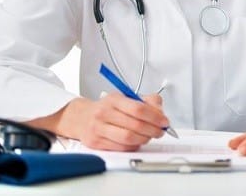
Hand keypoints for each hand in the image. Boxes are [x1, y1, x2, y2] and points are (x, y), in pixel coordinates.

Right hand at [28, 94, 169, 150]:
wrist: (81, 117)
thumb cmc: (107, 108)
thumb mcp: (125, 98)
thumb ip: (146, 101)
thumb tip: (160, 111)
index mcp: (114, 100)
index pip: (138, 109)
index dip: (155, 117)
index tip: (164, 121)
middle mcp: (104, 113)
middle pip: (135, 125)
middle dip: (153, 130)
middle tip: (160, 131)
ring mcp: (98, 129)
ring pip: (128, 139)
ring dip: (144, 139)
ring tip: (149, 136)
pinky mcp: (96, 143)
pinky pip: (121, 147)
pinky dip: (133, 146)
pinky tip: (137, 141)